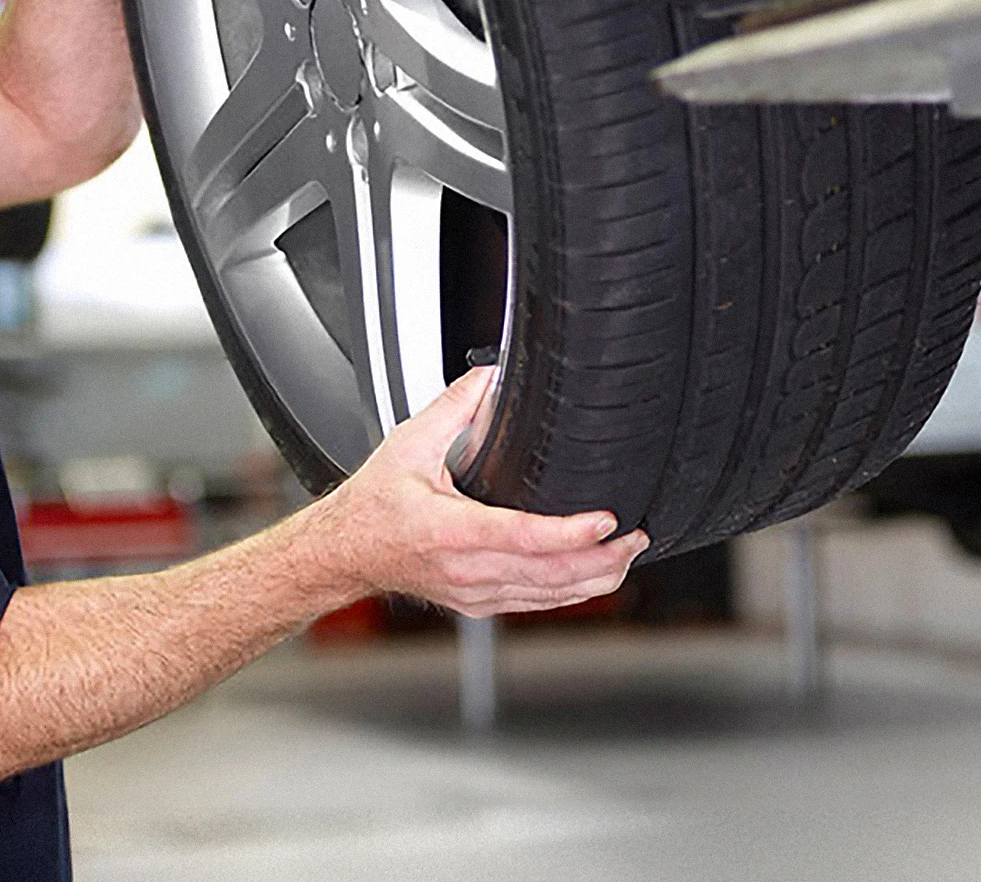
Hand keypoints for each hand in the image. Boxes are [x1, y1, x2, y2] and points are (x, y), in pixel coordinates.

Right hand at [311, 368, 649, 616]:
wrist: (344, 552)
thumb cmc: (372, 505)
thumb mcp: (408, 444)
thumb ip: (454, 407)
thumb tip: (492, 376)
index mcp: (448, 531)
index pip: (522, 537)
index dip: (570, 532)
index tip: (606, 520)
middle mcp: (465, 570)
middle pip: (549, 574)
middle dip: (601, 557)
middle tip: (635, 536)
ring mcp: (474, 593)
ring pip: (548, 596)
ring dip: (594, 578)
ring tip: (627, 554)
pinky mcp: (478, 604)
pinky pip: (534, 603)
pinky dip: (570, 592)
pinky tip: (592, 577)